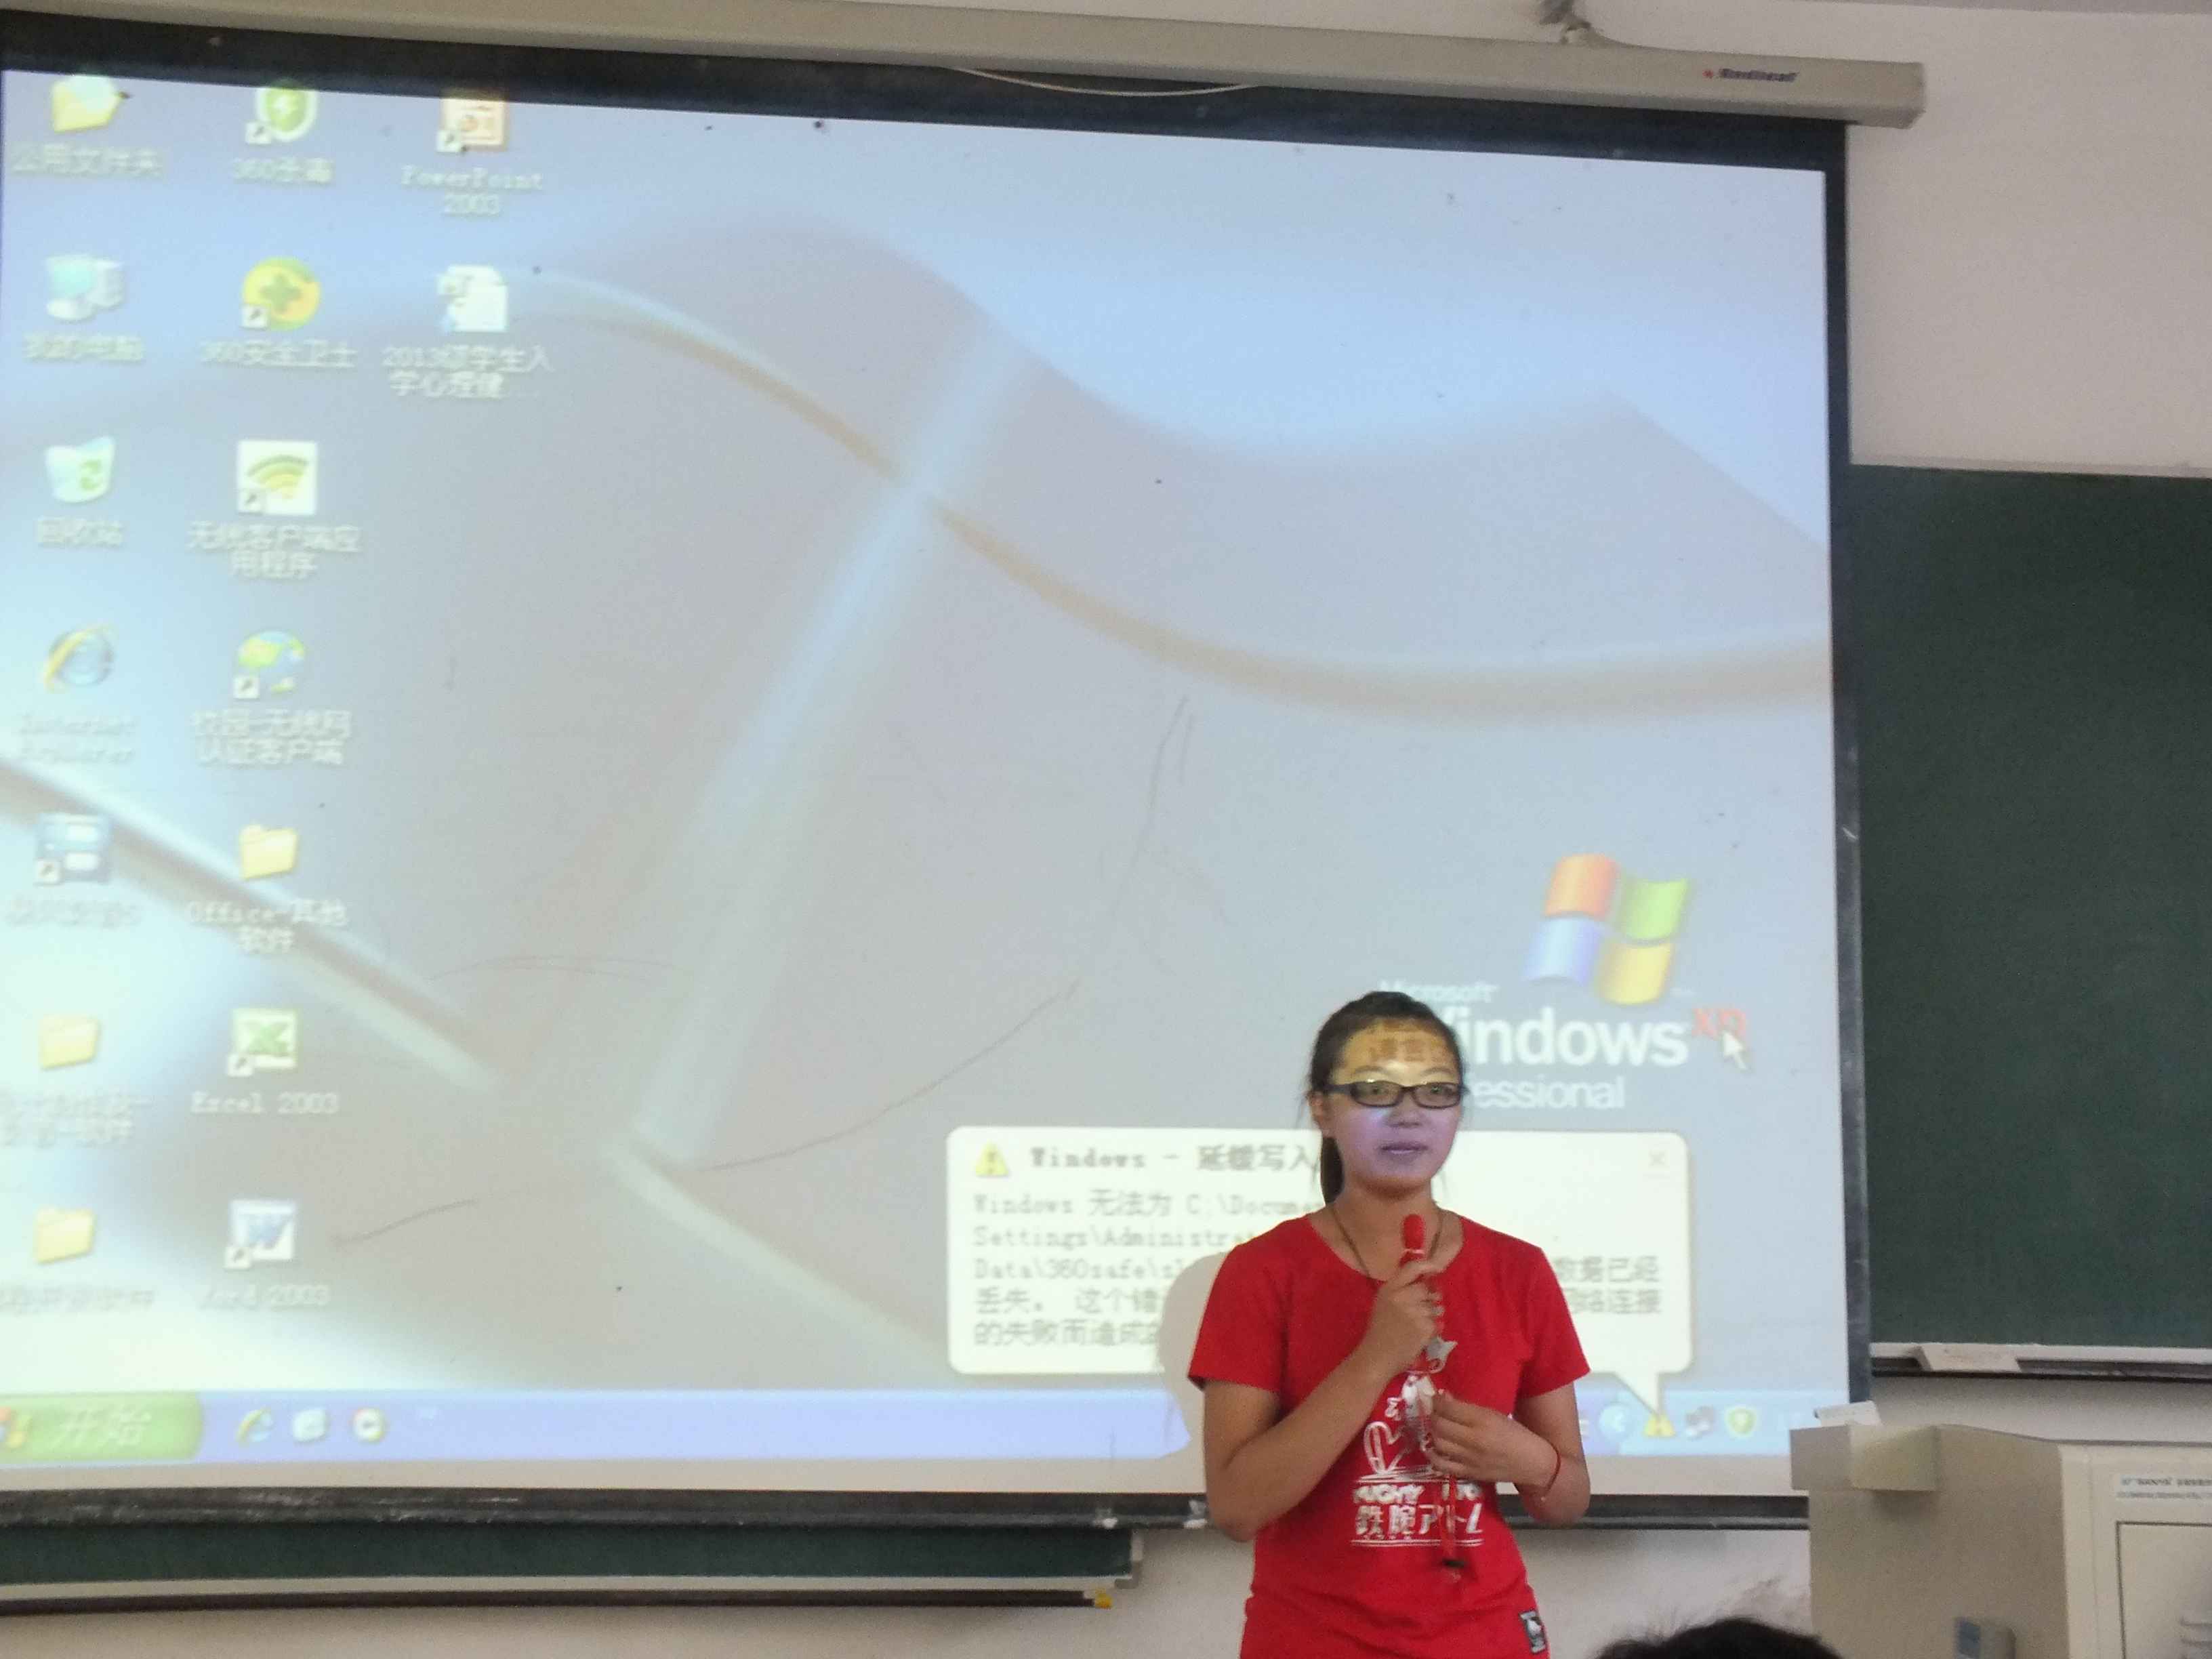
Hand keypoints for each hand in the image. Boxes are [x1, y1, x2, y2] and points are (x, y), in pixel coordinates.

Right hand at [1354, 1258, 1441, 1376]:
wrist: (1377, 1357)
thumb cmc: (1379, 1331)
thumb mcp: (1383, 1303)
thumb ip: (1401, 1290)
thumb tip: (1426, 1283)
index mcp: (1389, 1288)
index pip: (1412, 1268)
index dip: (1428, 1265)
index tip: (1438, 1268)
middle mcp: (1402, 1296)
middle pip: (1426, 1288)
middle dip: (1429, 1298)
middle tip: (1423, 1310)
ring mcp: (1414, 1311)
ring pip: (1435, 1307)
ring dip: (1432, 1315)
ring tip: (1419, 1326)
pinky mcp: (1424, 1326)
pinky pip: (1436, 1323)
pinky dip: (1433, 1330)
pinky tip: (1421, 1336)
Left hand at [1428, 1392, 1555, 1486]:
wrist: (1531, 1463)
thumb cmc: (1515, 1434)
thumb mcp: (1495, 1415)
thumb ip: (1470, 1408)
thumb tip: (1445, 1398)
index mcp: (1482, 1420)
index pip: (1449, 1408)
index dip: (1437, 1401)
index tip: (1436, 1398)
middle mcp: (1473, 1439)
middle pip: (1439, 1425)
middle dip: (1433, 1415)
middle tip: (1435, 1412)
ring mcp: (1469, 1458)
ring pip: (1438, 1442)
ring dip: (1433, 1432)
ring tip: (1436, 1427)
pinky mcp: (1468, 1473)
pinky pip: (1442, 1465)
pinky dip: (1433, 1455)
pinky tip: (1433, 1448)